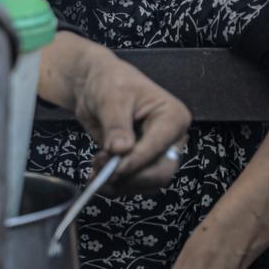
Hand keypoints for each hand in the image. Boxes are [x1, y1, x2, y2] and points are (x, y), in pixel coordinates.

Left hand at [70, 52, 190, 193]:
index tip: (111, 169)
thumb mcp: (111, 98)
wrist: (97, 85)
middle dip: (128, 176)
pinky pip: (134, 184)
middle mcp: (171, 140)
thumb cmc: (110, 83)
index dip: (135, 162)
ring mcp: (158, 154)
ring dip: (119, 183)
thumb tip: (120, 150)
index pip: (159, 148)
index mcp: (173, 118)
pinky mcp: (142, 164)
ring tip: (95, 167)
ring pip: (147, 183)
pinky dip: (115, 185)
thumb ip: (116, 125)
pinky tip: (97, 175)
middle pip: (160, 172)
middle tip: (99, 171)